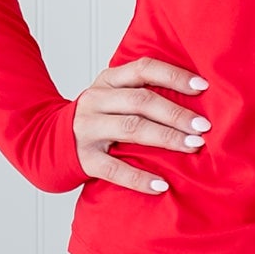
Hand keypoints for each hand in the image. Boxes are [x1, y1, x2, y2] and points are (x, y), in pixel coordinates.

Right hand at [74, 55, 209, 193]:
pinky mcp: (84, 158)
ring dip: (166, 138)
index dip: (173, 76)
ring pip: (131, 129)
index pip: (143, 69)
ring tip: (193, 146)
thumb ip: (142, 90)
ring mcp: (88, 129)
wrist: (51, 139)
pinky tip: (161, 185)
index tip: (203, 87)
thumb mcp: (113, 94)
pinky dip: (139, 178)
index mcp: (108, 80)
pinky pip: (115, 169)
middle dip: (176, 114)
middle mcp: (96, 100)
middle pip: (141, 101)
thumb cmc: (98, 116)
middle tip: (203, 127)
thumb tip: (196, 96)